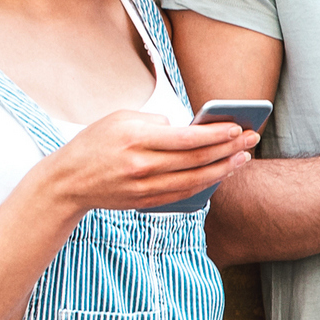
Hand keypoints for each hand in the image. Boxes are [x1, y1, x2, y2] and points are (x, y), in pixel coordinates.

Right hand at [39, 106, 247, 215]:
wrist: (67, 182)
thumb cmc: (94, 143)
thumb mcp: (119, 118)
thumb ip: (154, 121)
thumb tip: (186, 128)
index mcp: (135, 139)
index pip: (187, 138)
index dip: (217, 134)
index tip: (238, 127)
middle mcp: (142, 165)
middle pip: (197, 159)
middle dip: (229, 149)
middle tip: (251, 139)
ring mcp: (145, 187)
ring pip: (195, 179)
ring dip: (224, 169)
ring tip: (243, 158)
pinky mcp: (146, 202)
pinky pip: (184, 193)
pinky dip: (206, 184)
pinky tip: (221, 173)